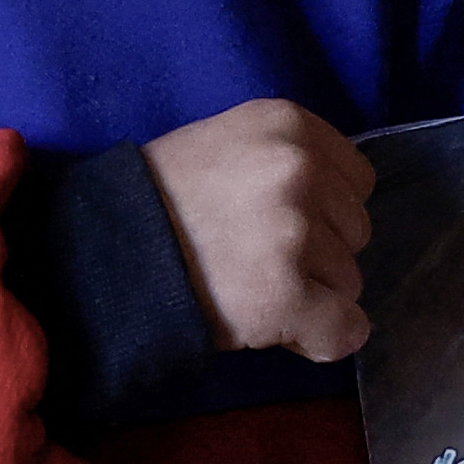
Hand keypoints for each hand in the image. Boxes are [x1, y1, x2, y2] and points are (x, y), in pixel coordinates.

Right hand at [141, 99, 370, 360]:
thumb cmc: (165, 203)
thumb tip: (342, 211)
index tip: (279, 224)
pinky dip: (322, 339)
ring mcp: (294, 232)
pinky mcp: (285, 293)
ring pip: (350, 281)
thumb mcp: (228, 146)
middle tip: (256, 260)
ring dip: (312, 294)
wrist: (106, 253)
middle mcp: (298, 168)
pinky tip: (285, 330)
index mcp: (287, 124)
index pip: (358, 179)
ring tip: (250, 287)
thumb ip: (288, 161)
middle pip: (357, 229)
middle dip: (319, 253)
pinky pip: (345, 330)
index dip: (324, 211)